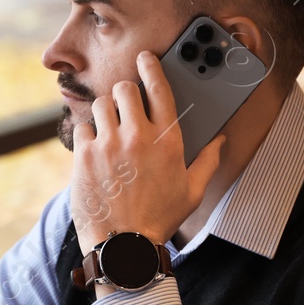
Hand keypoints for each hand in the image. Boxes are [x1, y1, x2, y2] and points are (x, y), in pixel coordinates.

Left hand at [71, 50, 224, 252]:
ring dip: (105, 112)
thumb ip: (208, 161)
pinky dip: (88, 134)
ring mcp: (109, 145)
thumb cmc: (159, 220)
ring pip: (101, 104)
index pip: (159, 87)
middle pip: (125, 89)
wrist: (124, 246)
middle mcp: (138, 136)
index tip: (145, 58)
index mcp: (167, 141)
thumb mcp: (192, 192)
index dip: (151, 67)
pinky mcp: (84, 157)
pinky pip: (82, 128)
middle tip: (126, 105)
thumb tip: (220, 140)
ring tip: (109, 128)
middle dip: (125, 92)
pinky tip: (95, 149)